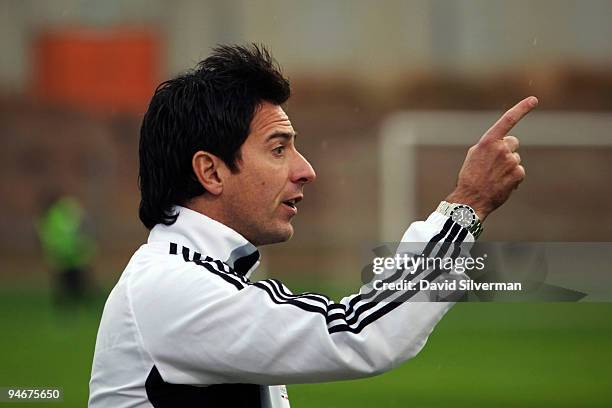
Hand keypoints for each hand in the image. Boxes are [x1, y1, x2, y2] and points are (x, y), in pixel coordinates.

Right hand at [445, 96, 537, 220]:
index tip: (533, 99)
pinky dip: (513, 178)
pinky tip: (501, 184)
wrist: (471, 198)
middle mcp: (501, 148)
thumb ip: (489, 145)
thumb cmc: (470, 177)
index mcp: (488, 142)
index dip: (521, 108)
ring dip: (508, 167)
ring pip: (516, 159)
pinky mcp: (518, 173)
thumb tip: (504, 142)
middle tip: (493, 165)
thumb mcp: (474, 155)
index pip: (507, 120)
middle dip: (507, 151)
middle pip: (513, 143)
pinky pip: (519, 172)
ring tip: (494, 177)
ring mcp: (511, 161)